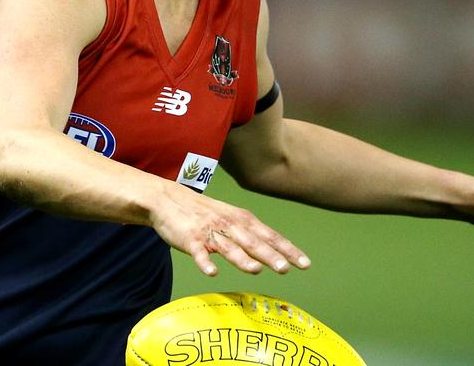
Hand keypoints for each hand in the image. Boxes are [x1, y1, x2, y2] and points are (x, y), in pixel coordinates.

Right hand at [148, 182, 309, 276]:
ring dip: (242, 259)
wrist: (168, 199)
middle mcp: (229, 225)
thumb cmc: (205, 212)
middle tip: (286, 269)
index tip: (305, 264)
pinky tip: (212, 273)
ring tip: (255, 270)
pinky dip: (205, 262)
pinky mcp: (190, 240)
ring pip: (228, 247)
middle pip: (253, 242)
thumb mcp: (232, 218)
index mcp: (242, 220)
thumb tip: (279, 254)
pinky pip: (198, 253)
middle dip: (270, 255)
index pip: (270, 236)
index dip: (288, 250)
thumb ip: (252, 235)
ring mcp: (209, 232)